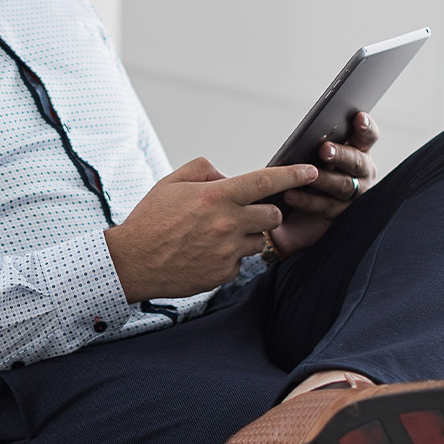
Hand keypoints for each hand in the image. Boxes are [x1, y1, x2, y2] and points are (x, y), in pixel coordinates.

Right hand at [105, 158, 318, 301]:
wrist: (132, 262)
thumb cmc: (149, 220)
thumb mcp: (169, 183)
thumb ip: (202, 170)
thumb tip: (226, 176)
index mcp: (216, 196)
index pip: (265, 182)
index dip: (293, 175)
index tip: (311, 172)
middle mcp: (227, 223)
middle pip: (272, 214)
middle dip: (265, 210)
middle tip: (241, 212)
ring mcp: (228, 251)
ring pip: (259, 240)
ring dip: (247, 235)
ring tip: (216, 235)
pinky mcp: (224, 273)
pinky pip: (240, 261)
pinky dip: (229, 256)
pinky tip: (204, 253)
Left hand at [271, 112, 379, 256]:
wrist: (298, 212)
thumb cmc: (309, 169)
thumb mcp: (314, 152)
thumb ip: (318, 141)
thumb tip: (309, 130)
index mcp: (359, 150)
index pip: (368, 136)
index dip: (365, 127)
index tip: (358, 117)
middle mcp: (362, 172)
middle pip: (355, 161)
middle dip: (340, 154)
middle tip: (324, 149)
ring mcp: (355, 194)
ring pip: (342, 185)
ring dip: (324, 179)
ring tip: (307, 174)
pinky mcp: (341, 215)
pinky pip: (326, 206)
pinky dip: (307, 200)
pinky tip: (290, 195)